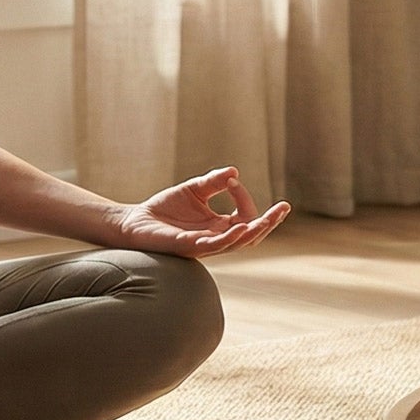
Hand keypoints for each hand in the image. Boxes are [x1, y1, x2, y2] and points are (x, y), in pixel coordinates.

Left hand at [100, 167, 291, 257]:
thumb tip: (234, 171)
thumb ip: (213, 182)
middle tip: (284, 208)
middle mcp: (216, 238)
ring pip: (237, 243)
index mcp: (219, 226)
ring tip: (267, 219)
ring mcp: (204, 245)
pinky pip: (215, 246)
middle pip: (251, 236)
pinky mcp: (189, 247)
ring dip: (254, 231)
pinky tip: (241, 226)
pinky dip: (230, 237)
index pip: (245, 217)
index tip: (232, 180)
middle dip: (269, 222)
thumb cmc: (164, 209)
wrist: (135, 222)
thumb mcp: (194, 190)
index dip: (244, 198)